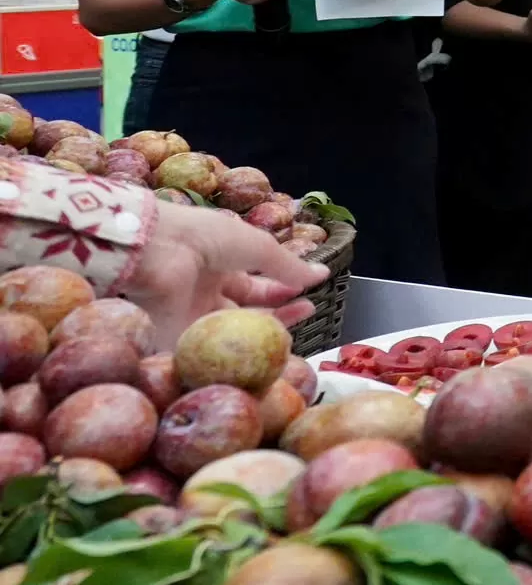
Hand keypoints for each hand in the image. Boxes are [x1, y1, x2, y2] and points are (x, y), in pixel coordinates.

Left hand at [122, 200, 330, 351]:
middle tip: (308, 309)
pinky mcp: (180, 336)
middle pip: (248, 309)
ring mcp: (193, 314)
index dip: (283, 287)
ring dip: (265, 327)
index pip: (256, 284)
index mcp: (219, 264)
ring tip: (295, 322)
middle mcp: (206, 291)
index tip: (309, 290)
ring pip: (235, 329)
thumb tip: (322, 273)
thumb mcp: (256, 246)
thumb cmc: (205, 236)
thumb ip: (288, 266)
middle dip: (279, 310)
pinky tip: (266, 345)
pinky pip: (213, 346)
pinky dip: (239, 348)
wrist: (156, 249)